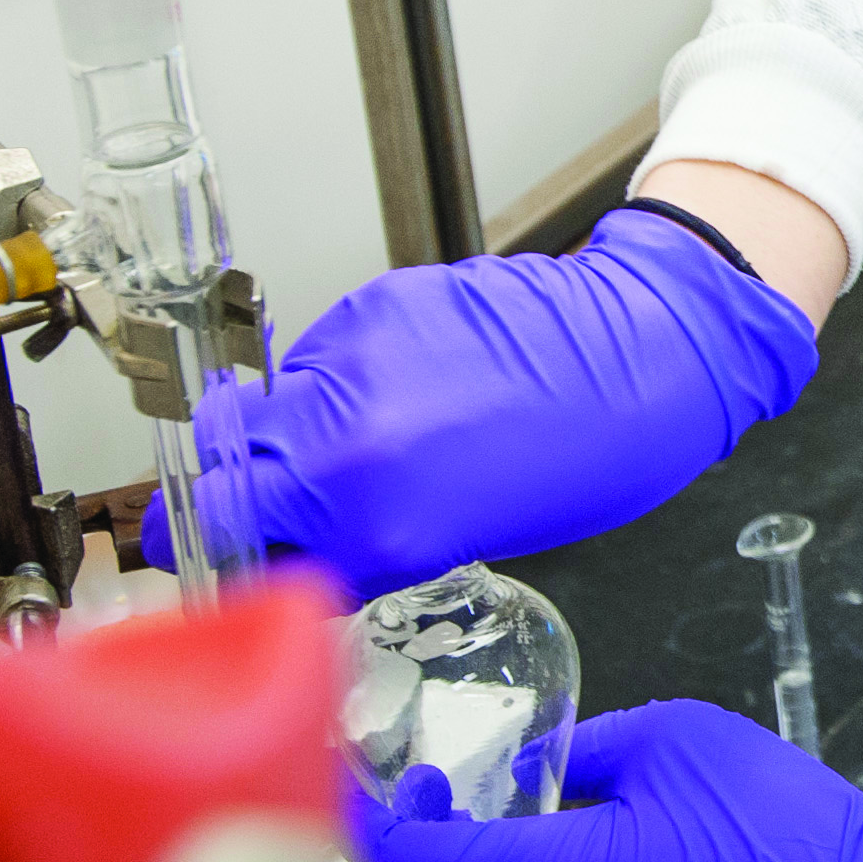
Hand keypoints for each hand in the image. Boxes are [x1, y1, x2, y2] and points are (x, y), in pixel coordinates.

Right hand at [149, 207, 817, 599]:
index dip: (221, 551)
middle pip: (217, 471)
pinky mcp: (370, 306)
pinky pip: (318, 357)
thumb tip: (294, 546)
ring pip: (263, 408)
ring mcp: (352, 366)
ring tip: (366, 438)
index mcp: (374, 526)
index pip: (227, 540)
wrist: (645, 355)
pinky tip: (398, 390)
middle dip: (229, 493)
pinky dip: (336, 381)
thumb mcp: (459, 539)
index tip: (230, 555)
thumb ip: (358, 542)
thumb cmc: (583, 456)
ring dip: (289, 432)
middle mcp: (348, 446)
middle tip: (264, 504)